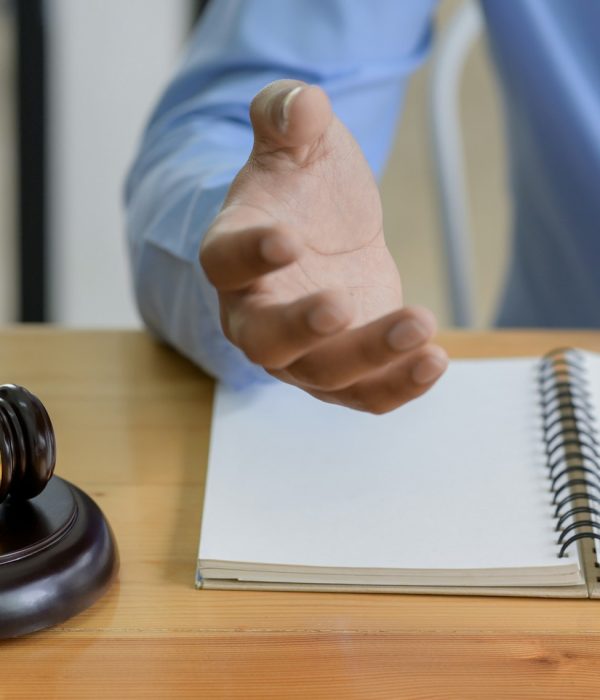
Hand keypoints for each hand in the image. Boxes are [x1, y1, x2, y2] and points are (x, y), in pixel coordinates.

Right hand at [200, 80, 447, 412]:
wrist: (325, 235)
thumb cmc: (302, 190)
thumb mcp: (297, 144)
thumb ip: (288, 116)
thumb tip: (303, 103)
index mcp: (233, 254)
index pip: (225, 261)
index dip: (250, 255)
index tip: (288, 239)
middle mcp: (255, 314)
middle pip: (265, 341)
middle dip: (302, 329)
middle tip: (341, 304)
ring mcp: (299, 351)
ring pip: (324, 374)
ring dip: (372, 357)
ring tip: (422, 325)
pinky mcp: (344, 370)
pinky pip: (364, 395)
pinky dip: (399, 386)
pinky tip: (435, 359)